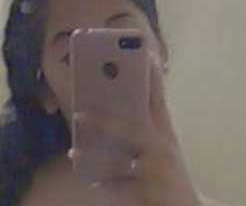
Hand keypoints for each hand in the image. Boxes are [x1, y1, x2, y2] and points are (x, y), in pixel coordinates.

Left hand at [71, 57, 200, 205]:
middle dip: (102, 122)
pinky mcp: (149, 191)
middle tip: (77, 115)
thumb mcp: (166, 147)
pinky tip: (91, 181)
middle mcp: (161, 148)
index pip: (158, 99)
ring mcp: (155, 170)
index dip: (152, 77)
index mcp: (165, 133)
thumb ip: (149, 128)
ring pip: (119, 161)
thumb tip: (119, 110)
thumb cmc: (171, 172)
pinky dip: (105, 185)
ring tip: (74, 151)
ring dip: (95, 156)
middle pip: (129, 129)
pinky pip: (121, 187)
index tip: (145, 55)